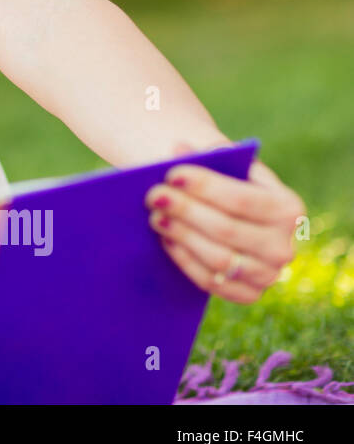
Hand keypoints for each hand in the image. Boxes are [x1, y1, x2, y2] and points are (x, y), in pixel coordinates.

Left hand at [145, 144, 304, 303]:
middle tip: (153, 196)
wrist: (229, 216)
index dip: (205, 187)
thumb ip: (205, 154)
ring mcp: (269, 274)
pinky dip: (185, 261)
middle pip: (228, 230)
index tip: (171, 174)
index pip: (243, 199)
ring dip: (183, 236)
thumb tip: (179, 149)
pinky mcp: (248, 294)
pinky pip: (212, 282)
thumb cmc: (223, 185)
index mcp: (289, 209)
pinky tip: (166, 240)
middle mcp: (285, 246)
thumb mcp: (223, 166)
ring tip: (156, 217)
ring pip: (219, 258)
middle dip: (187, 211)